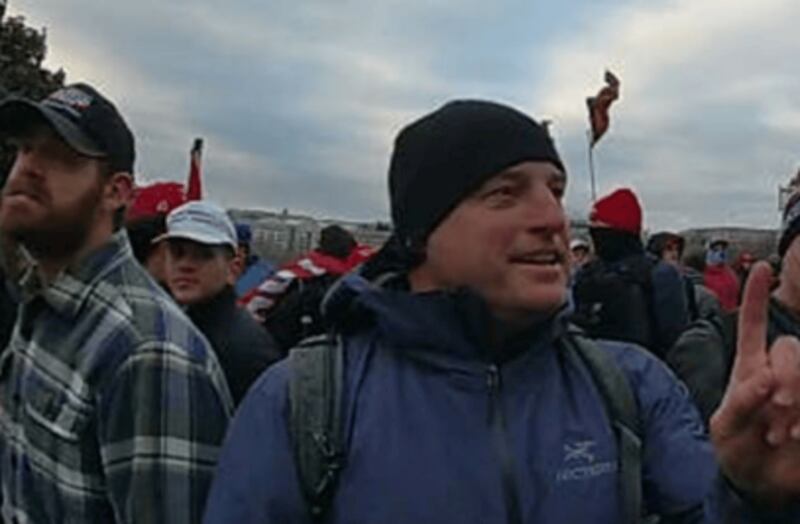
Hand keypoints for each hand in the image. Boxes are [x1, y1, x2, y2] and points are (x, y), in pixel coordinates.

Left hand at [710, 262, 799, 505]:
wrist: (760, 485)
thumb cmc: (736, 451)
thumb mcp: (725, 430)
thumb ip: (740, 403)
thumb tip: (764, 379)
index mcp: (750, 368)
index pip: (754, 326)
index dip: (757, 297)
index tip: (763, 267)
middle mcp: (780, 372)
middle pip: (792, 348)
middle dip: (787, 380)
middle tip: (775, 413)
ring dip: (798, 401)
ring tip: (783, 435)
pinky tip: (799, 437)